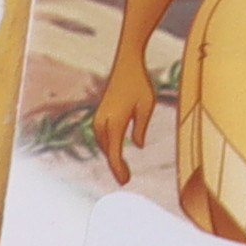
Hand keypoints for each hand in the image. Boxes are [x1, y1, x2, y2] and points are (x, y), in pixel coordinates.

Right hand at [93, 65, 153, 180]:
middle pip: (107, 151)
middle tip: (125, 180)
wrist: (127, 64)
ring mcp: (99, 116)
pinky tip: (114, 150)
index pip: (114, 153)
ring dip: (110, 156)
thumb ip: (140, 128)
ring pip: (102, 144)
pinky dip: (107, 145)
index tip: (125, 181)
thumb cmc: (140, 84)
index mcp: (114, 122)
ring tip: (121, 169)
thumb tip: (137, 145)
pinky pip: (101, 135)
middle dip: (115, 166)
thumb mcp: (146, 107)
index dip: (119, 169)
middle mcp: (103, 121)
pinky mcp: (99, 112)